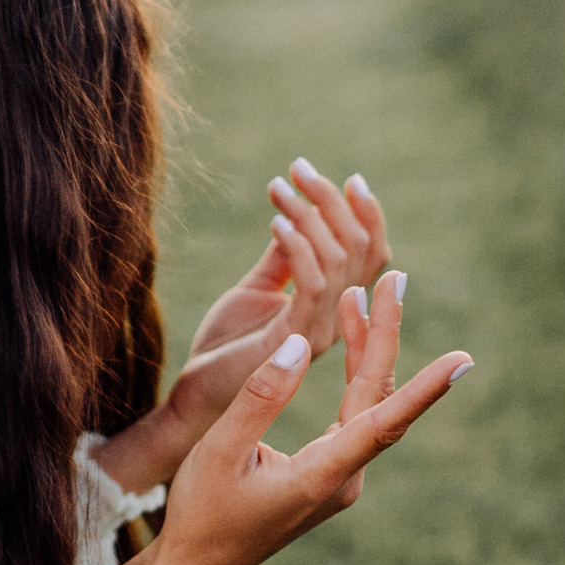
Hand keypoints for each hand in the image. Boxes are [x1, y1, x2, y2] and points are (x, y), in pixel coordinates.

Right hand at [81, 274, 470, 564]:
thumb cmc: (202, 512)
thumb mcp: (222, 449)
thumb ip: (262, 394)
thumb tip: (299, 343)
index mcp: (324, 475)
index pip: (384, 422)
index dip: (426, 390)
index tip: (463, 360)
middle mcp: (344, 478)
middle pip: (378, 397)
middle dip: (384, 334)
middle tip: (394, 278)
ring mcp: (339, 478)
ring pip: (366, 403)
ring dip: (365, 349)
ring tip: (362, 295)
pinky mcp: (328, 476)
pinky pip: (352, 416)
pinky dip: (350, 376)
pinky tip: (345, 344)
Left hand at [95, 158, 389, 494]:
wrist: (194, 393)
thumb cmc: (223, 345)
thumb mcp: (255, 290)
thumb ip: (282, 259)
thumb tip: (298, 216)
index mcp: (332, 308)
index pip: (371, 257)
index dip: (367, 215)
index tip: (349, 177)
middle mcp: (334, 321)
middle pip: (360, 250)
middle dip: (332, 202)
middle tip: (299, 170)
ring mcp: (316, 334)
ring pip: (338, 261)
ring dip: (309, 215)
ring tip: (280, 189)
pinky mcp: (291, 342)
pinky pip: (311, 286)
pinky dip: (298, 246)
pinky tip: (276, 222)